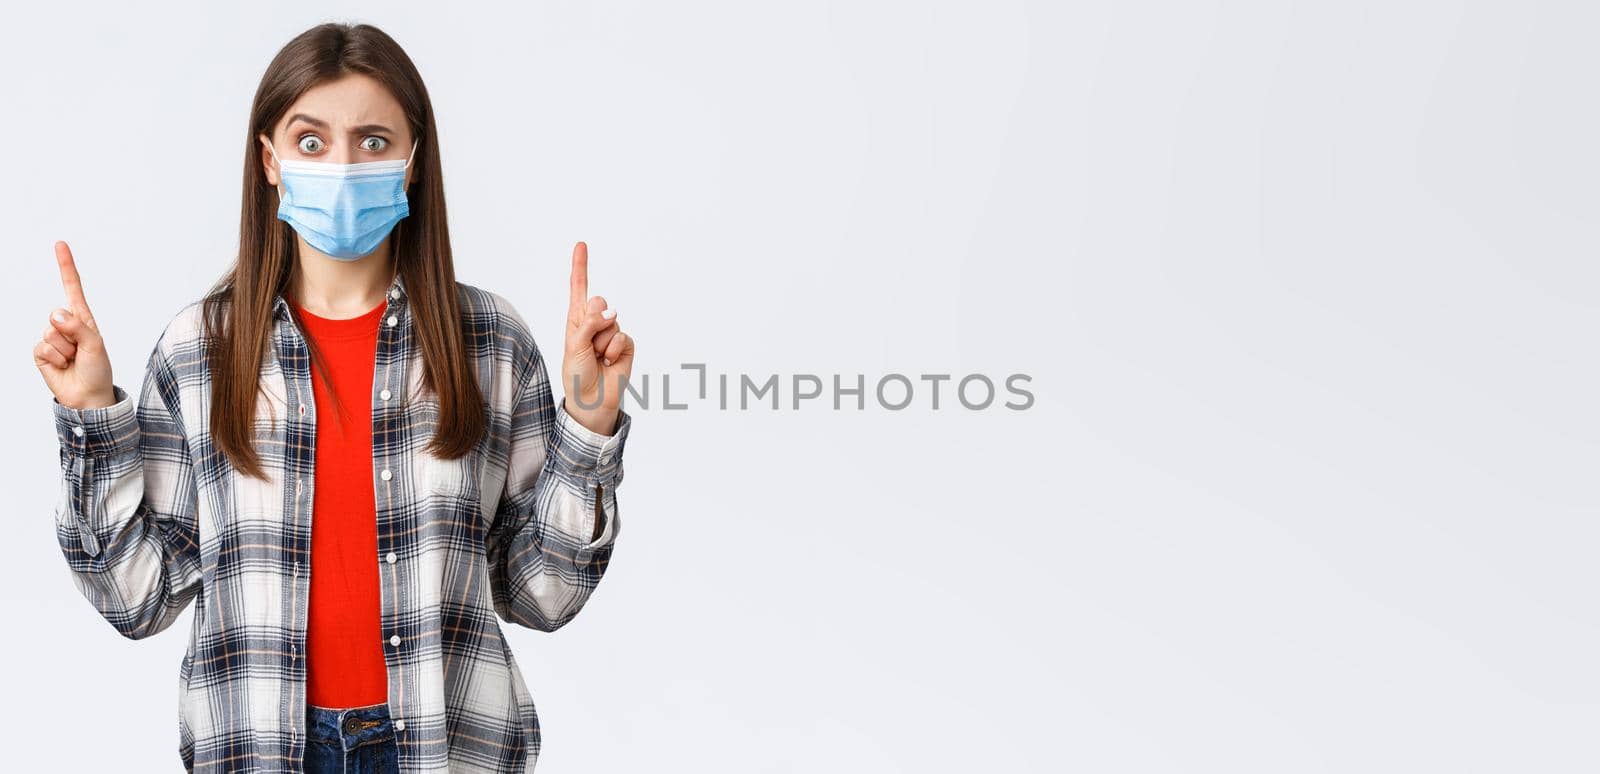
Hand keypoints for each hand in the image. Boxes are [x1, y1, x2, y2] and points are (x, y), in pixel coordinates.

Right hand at [34, 241, 116, 409]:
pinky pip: (42, 347)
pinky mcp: (41, 353)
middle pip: (58, 315)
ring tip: (74, 360)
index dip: (65, 266)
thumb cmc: (97, 370)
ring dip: (65, 350)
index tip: (60, 244)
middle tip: (81, 352)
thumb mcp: (96, 346)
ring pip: (51, 333)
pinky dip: (54, 359)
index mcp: (83, 319)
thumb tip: (55, 314)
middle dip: (72, 335)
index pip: (72, 288)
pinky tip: (62, 366)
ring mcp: (52, 338)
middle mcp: (65, 325)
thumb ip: (78, 327)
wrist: (87, 397)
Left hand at [561, 241, 633, 434]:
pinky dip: (614, 350)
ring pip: (611, 321)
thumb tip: (612, 310)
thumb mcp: (573, 345)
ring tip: (596, 357)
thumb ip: (589, 323)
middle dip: (593, 319)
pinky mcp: (626, 345)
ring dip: (602, 342)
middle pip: (599, 301)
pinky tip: (608, 363)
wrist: (591, 399)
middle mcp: (594, 323)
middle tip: (588, 343)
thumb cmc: (576, 373)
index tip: (581, 244)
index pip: (579, 288)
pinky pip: (623, 336)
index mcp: (576, 320)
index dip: (580, 266)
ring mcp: (611, 333)